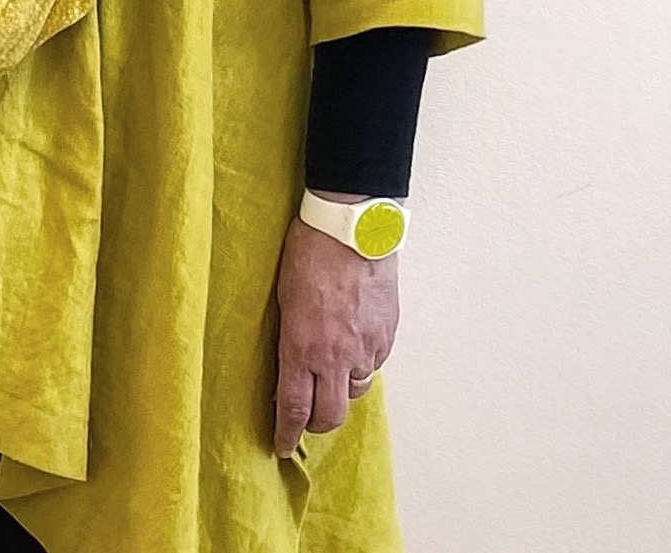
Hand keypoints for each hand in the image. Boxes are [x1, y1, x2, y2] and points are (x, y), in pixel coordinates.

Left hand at [271, 202, 399, 455]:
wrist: (352, 226)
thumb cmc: (310, 252)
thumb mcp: (285, 300)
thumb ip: (291, 340)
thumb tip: (292, 365)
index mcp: (302, 347)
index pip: (295, 408)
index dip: (288, 433)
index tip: (283, 445)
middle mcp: (336, 355)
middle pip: (330, 415)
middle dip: (317, 424)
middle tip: (307, 419)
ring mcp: (366, 346)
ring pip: (356, 390)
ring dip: (342, 389)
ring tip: (332, 373)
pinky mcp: (387, 333)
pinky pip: (375, 363)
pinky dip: (363, 363)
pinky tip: (354, 345)